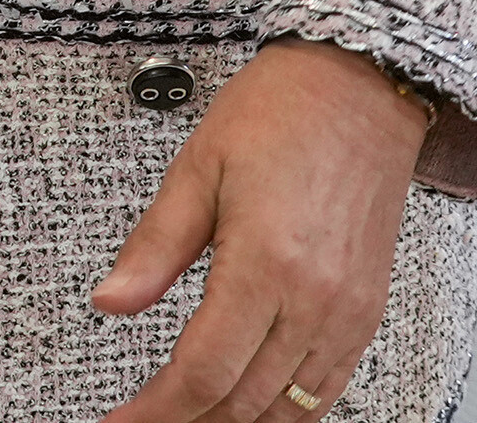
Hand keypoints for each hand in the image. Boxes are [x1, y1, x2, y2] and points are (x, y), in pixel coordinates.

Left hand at [91, 42, 433, 421]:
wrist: (360, 87)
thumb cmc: (282, 113)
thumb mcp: (197, 168)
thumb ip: (154, 247)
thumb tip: (110, 301)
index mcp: (266, 262)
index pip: (202, 371)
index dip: (154, 410)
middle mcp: (315, 298)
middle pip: (242, 401)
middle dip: (186, 421)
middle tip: (145, 420)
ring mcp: (348, 311)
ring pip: (286, 408)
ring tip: (188, 418)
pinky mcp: (367, 312)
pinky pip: (327, 390)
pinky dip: (285, 412)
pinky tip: (250, 408)